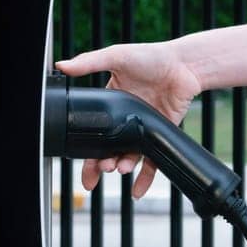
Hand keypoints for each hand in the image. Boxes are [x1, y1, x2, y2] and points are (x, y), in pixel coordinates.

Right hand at [53, 41, 203, 198]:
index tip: (80, 163)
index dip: (85, 150)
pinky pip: (152, 160)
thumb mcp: (117, 56)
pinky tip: (137, 190)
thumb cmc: (152, 56)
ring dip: (122, 166)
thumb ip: (89, 62)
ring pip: (128, 156)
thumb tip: (62, 66)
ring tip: (120, 167)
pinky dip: (145, 178)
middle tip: (100, 170)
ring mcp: (143, 128)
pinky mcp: (161, 133)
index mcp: (112, 104)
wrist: (185, 64)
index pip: (94, 131)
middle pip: (108, 149)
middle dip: (100, 165)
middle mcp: (126, 119)